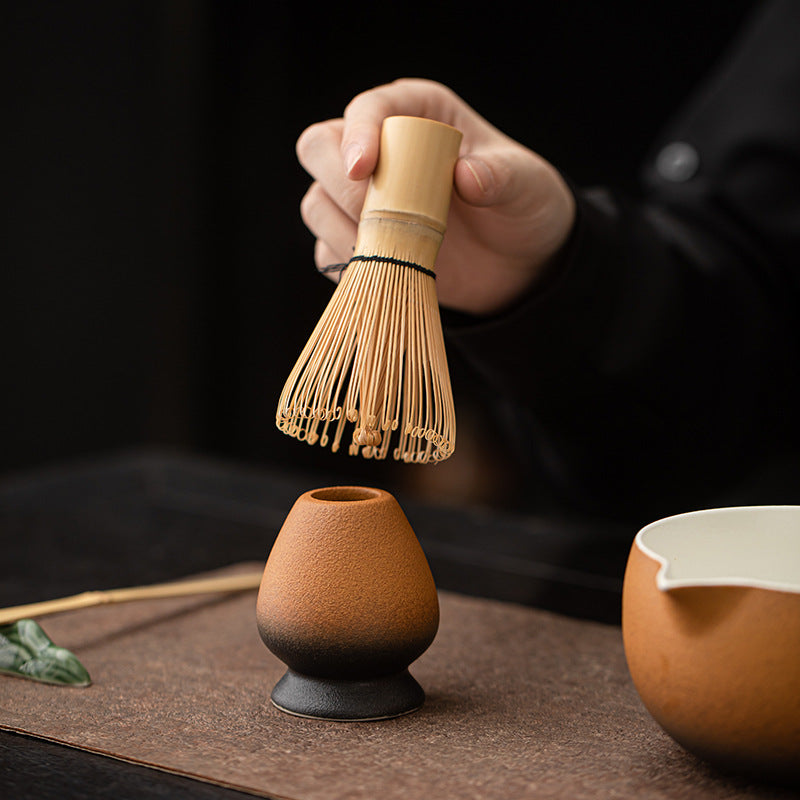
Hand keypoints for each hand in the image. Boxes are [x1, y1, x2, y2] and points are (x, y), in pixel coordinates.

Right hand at [296, 78, 575, 315]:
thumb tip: (467, 177)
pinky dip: (346, 263)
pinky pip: (328, 250)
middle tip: (381, 217)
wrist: (518, 261)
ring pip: (317, 202)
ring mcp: (364, 199)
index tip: (364, 169)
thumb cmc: (522, 205)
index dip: (357, 134)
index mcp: (417, 113)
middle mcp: (380, 149)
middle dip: (341, 184)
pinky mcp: (361, 242)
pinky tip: (384, 269)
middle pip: (320, 148)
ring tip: (391, 249)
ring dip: (341, 229)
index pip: (367, 109)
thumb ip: (501, 176)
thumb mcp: (525, 185)